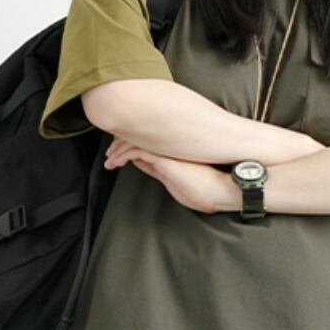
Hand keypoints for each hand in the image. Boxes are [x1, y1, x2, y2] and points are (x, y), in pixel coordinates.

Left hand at [104, 137, 224, 213]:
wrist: (220, 192)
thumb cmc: (203, 190)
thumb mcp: (174, 180)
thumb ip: (158, 170)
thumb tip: (141, 163)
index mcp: (172, 151)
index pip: (146, 143)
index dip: (130, 145)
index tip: (118, 152)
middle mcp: (168, 146)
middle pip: (139, 138)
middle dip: (121, 144)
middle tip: (109, 153)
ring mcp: (167, 150)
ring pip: (135, 142)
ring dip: (118, 151)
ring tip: (108, 160)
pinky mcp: (164, 158)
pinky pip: (136, 151)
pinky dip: (122, 155)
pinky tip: (115, 161)